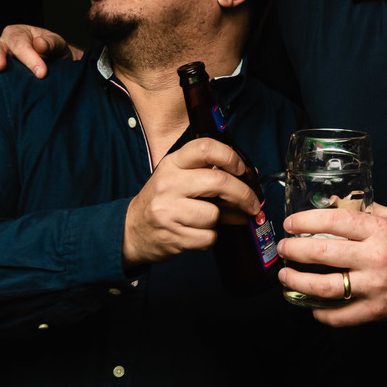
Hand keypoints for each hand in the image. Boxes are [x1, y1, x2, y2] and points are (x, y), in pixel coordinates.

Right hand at [0, 24, 78, 87]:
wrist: (56, 69)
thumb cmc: (56, 55)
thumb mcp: (59, 46)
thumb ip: (51, 43)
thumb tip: (39, 44)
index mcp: (19, 34)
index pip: (21, 43)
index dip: (29, 57)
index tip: (41, 73)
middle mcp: (2, 45)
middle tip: (0, 68)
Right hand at [122, 138, 261, 266]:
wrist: (132, 230)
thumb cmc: (163, 200)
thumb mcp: (177, 176)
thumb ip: (206, 171)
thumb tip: (248, 176)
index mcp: (172, 163)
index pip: (205, 147)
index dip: (230, 156)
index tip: (243, 169)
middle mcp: (169, 183)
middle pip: (219, 182)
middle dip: (243, 194)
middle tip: (253, 203)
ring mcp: (168, 211)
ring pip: (214, 215)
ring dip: (219, 221)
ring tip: (206, 220)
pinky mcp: (173, 236)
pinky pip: (208, 238)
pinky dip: (209, 238)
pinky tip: (197, 233)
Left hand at [277, 203, 386, 326]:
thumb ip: (364, 211)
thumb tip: (333, 204)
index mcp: (379, 231)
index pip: (334, 220)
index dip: (306, 220)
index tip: (290, 223)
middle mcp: (375, 258)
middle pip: (322, 252)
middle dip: (294, 250)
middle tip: (282, 248)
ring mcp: (375, 287)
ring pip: (324, 287)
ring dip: (297, 281)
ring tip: (284, 276)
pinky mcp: (377, 311)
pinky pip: (340, 316)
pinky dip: (320, 313)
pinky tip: (309, 304)